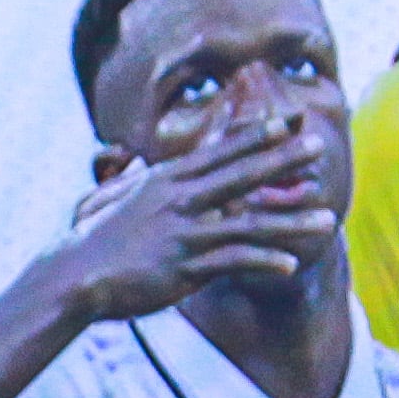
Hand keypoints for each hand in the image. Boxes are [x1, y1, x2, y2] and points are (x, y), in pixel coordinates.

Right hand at [35, 109, 334, 327]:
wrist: (71, 276)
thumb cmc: (87, 241)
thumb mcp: (108, 199)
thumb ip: (130, 180)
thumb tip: (136, 166)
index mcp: (165, 181)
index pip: (219, 151)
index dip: (256, 136)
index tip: (288, 121)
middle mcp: (178, 199)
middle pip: (241, 174)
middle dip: (283, 159)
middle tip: (319, 144)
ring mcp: (183, 232)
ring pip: (248, 222)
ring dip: (290, 221)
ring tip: (327, 220)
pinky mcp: (183, 266)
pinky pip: (233, 261)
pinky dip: (262, 261)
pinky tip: (289, 265)